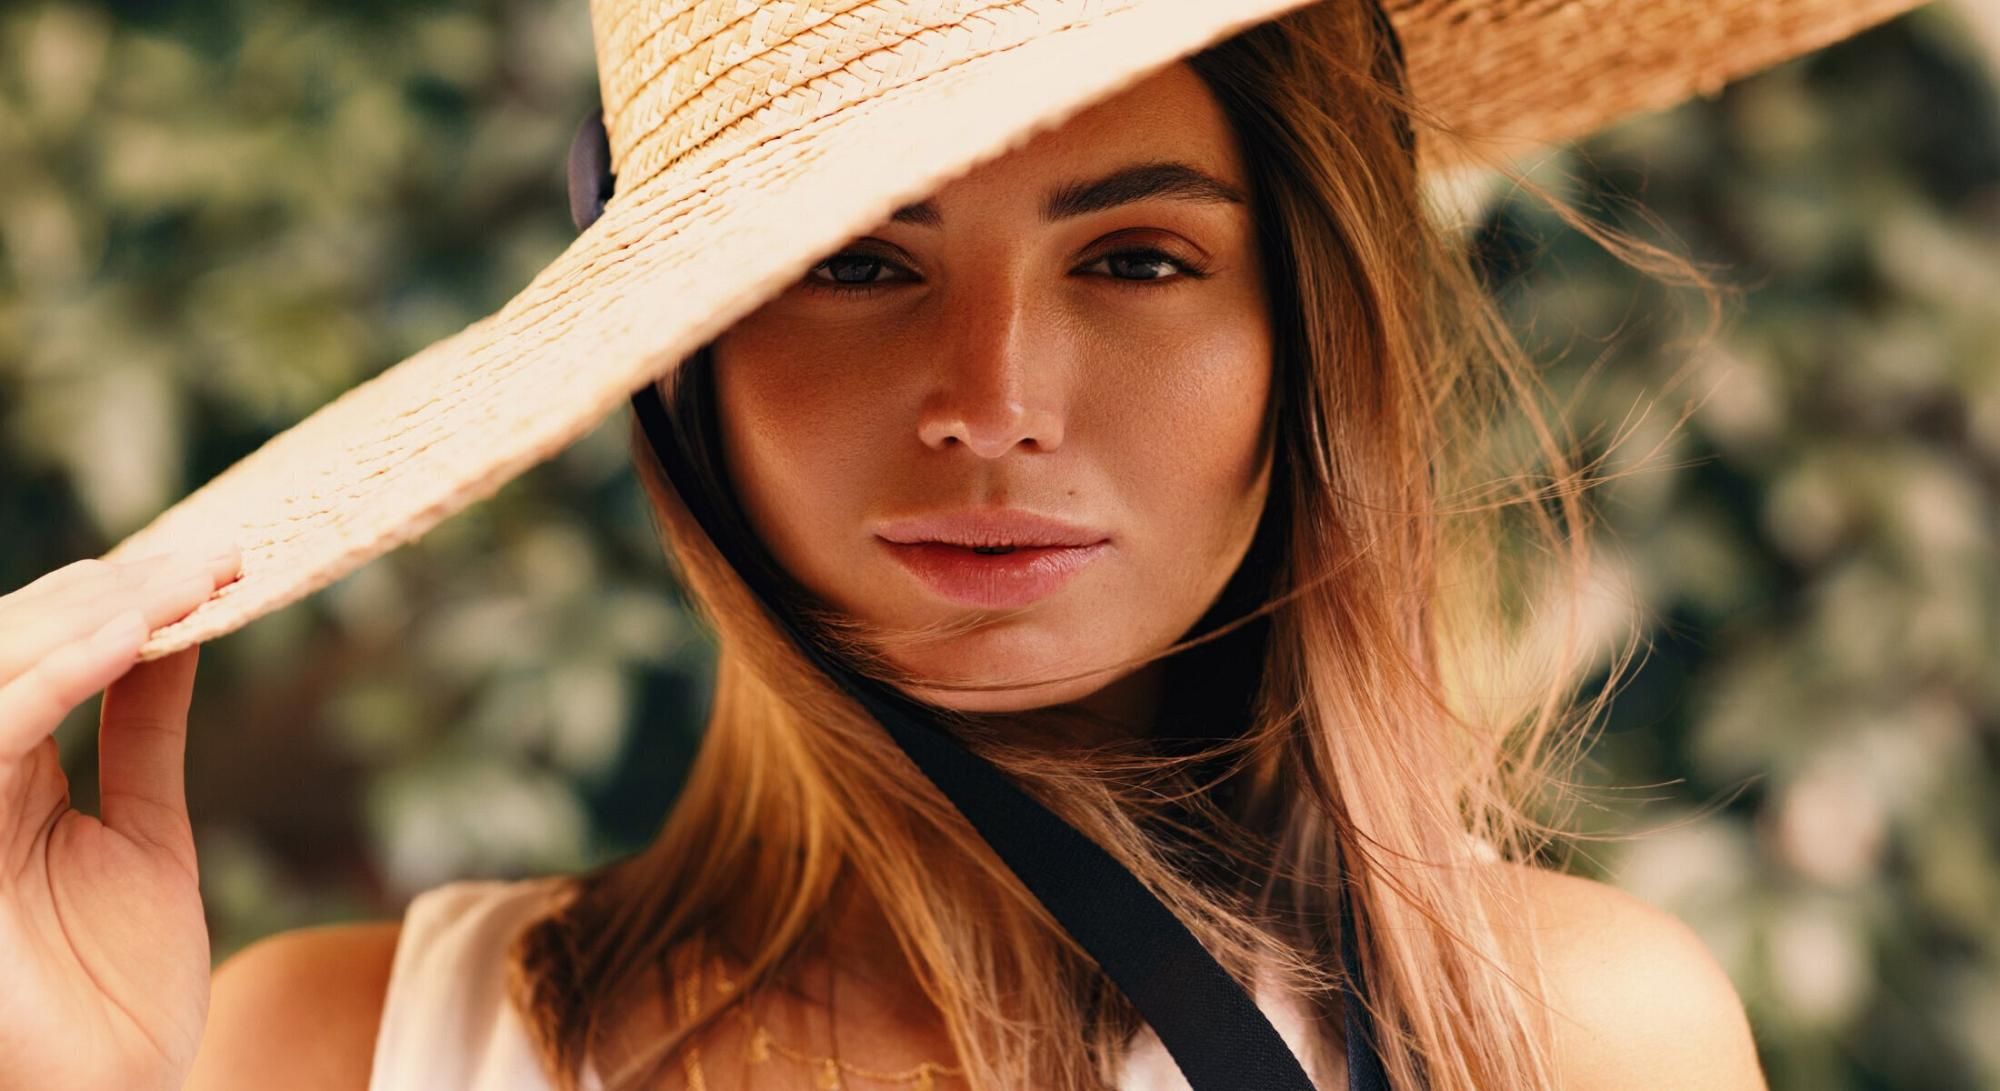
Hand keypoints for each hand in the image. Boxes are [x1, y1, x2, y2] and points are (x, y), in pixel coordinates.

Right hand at [0, 547, 241, 1090]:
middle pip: (9, 645)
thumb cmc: (119, 981)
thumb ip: (143, 730)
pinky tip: (130, 636)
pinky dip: (57, 672)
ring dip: (94, 613)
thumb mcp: (146, 828)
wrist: (118, 1088)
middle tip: (211, 554)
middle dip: (112, 590)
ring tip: (187, 579)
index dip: (113, 599)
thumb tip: (174, 627)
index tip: (209, 558)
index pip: (35, 653)